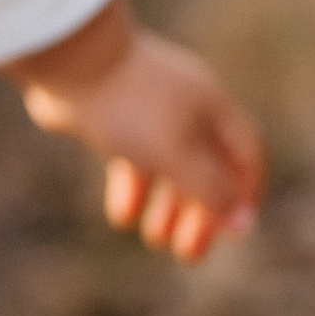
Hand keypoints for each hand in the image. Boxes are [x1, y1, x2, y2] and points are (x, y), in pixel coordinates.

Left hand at [7, 0, 263, 265]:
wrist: (69, 60)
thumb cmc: (131, 107)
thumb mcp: (179, 155)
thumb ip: (211, 190)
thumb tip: (243, 223)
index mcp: (212, 107)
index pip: (245, 153)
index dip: (245, 193)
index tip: (236, 232)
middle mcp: (186, 106)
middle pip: (205, 166)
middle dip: (199, 212)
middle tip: (189, 255)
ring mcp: (147, 109)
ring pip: (168, 165)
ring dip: (165, 205)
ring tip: (155, 240)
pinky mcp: (111, 114)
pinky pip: (131, 157)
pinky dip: (130, 188)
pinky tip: (121, 217)